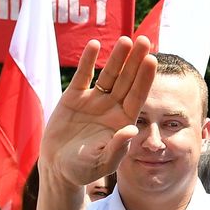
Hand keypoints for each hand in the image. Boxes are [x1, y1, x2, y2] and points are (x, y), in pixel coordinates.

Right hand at [39, 36, 156, 187]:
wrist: (58, 168)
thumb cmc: (84, 169)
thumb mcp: (103, 163)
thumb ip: (118, 148)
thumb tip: (131, 129)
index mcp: (124, 121)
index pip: (138, 95)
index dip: (145, 78)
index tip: (152, 60)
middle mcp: (112, 107)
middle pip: (127, 80)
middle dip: (136, 61)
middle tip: (145, 40)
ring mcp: (94, 101)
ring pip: (109, 75)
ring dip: (117, 58)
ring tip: (126, 40)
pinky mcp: (74, 98)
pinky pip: (84, 76)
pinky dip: (89, 61)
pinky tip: (95, 45)